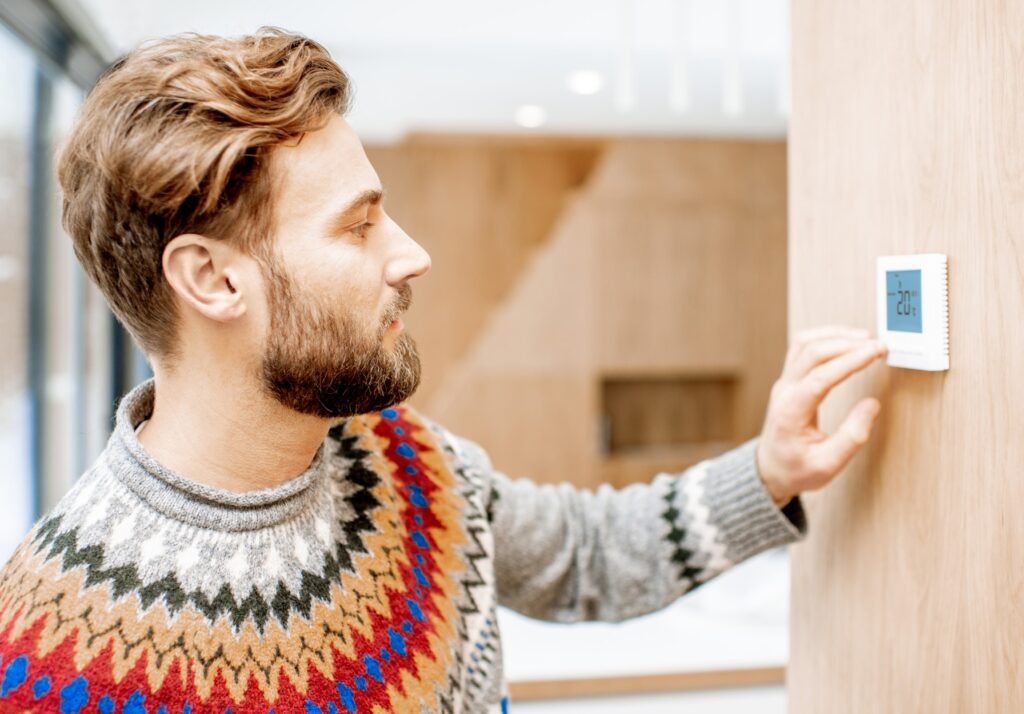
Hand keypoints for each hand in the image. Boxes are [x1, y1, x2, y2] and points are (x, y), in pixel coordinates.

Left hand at [756, 326, 887, 506]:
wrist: (770, 469)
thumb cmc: (797, 469)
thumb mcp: (828, 465)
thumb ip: (852, 437)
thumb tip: (872, 405)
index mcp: (791, 412)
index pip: (820, 376)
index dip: (850, 361)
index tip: (876, 352)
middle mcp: (783, 392)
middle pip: (811, 353)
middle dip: (847, 344)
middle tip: (879, 345)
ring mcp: (783, 383)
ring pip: (803, 344)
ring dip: (834, 336)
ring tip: (865, 339)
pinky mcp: (788, 379)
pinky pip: (802, 348)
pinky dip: (825, 338)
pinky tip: (846, 340)